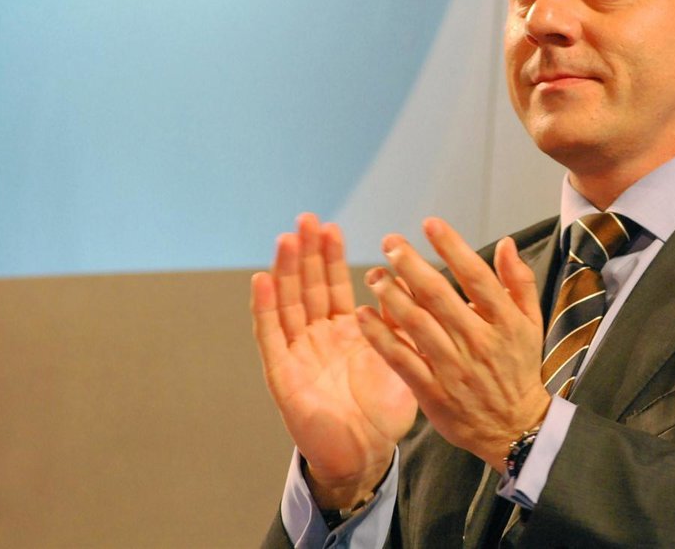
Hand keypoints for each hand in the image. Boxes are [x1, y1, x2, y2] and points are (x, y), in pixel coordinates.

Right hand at [251, 213, 417, 507]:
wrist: (367, 456)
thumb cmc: (383, 412)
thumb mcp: (401, 357)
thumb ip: (402, 323)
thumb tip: (411, 282)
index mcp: (345, 331)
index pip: (332, 286)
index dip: (330, 257)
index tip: (332, 227)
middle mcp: (317, 338)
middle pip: (307, 287)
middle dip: (306, 253)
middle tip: (307, 219)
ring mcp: (297, 354)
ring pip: (288, 304)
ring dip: (285, 271)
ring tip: (287, 239)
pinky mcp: (283, 375)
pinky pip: (271, 337)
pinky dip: (266, 308)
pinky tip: (262, 280)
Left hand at [356, 217, 551, 469]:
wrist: (513, 427)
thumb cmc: (519, 368)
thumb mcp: (531, 323)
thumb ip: (518, 282)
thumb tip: (505, 242)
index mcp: (505, 321)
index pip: (476, 276)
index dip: (451, 246)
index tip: (429, 223)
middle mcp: (479, 341)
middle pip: (439, 296)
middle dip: (411, 265)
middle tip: (389, 242)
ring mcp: (454, 367)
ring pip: (417, 324)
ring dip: (391, 296)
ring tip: (374, 273)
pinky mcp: (433, 391)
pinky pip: (401, 359)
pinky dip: (380, 336)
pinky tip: (362, 315)